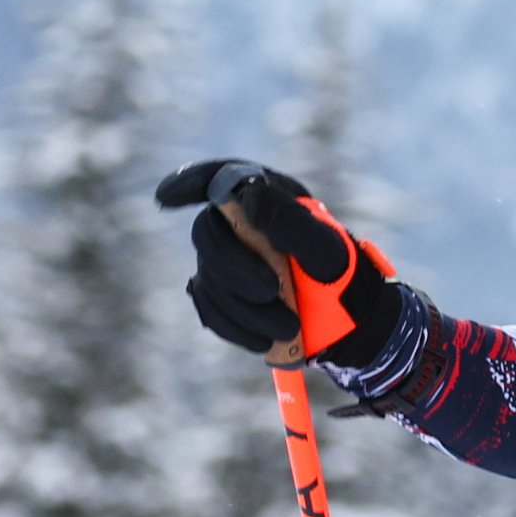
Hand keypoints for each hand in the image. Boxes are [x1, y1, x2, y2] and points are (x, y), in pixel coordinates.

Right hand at [154, 158, 400, 365]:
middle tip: (271, 290)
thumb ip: (290, 219)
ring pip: (208, 278)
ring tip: (289, 326)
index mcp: (265, 196)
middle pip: (207, 234)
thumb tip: (246, 197)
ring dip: (244, 307)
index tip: (166, 198)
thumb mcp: (324, 245)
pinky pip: (210, 307)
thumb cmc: (340, 271)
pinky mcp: (222, 294)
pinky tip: (265, 338)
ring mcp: (226, 258)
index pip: (219, 178)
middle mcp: (238, 223)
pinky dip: (236, 326)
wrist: (349, 317)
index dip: (189, 183)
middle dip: (234, 267)